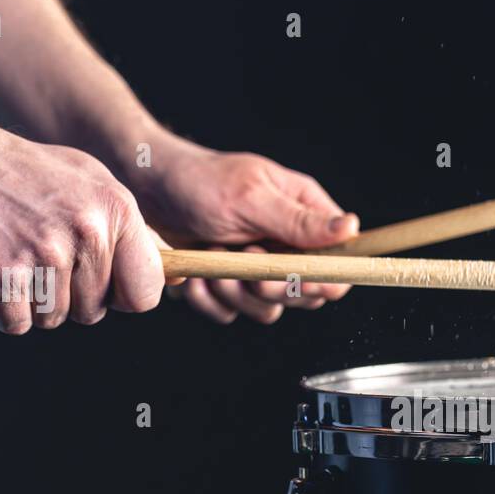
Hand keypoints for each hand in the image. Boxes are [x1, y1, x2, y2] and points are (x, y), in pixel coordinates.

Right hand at [0, 121, 174, 333]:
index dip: (123, 296)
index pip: (146, 289)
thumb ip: (128, 229)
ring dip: (33, 301)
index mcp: (117, 209)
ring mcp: (46, 252)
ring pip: (55, 319)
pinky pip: (17, 324)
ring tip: (14, 253)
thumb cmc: (20, 174)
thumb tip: (174, 273)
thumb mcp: (88, 182)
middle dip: (69, 296)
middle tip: (38, 255)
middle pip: (96, 311)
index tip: (103, 285)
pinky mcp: (4, 274)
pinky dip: (1, 308)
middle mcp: (88, 230)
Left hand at [124, 134, 358, 323]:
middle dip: (271, 286)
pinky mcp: (230, 284)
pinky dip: (210, 300)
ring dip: (236, 293)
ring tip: (213, 260)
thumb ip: (299, 221)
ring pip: (268, 309)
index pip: (340, 262)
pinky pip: (232, 313)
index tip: (295, 277)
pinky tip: (196, 273)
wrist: (144, 189)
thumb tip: (350, 227)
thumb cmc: (197, 180)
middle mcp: (286, 245)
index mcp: (304, 214)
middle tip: (246, 262)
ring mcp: (258, 268)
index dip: (325, 280)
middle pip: (306, 294)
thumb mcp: (250, 197)